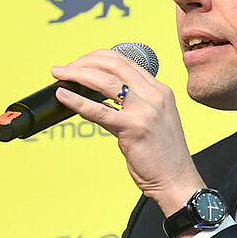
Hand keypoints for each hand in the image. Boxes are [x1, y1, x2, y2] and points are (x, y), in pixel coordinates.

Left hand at [50, 49, 204, 215]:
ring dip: (77, 74)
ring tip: (60, 75)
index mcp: (160, 90)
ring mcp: (145, 111)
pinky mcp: (134, 129)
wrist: (176, 180)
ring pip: (105, 81)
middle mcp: (154, 95)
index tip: (79, 62)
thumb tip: (99, 96)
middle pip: (113, 65)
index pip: (125, 61)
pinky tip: (63, 96)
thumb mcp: (152, 119)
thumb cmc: (162, 155)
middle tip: (64, 68)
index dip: (97, 57)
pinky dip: (77, 101)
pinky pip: (99, 111)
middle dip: (84, 62)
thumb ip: (133, 104)